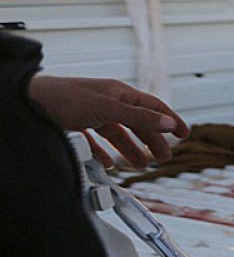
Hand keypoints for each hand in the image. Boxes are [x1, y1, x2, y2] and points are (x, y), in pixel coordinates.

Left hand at [28, 75, 189, 167]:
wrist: (25, 101)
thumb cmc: (62, 98)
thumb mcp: (106, 109)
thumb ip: (138, 117)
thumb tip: (167, 123)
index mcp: (119, 93)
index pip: (152, 107)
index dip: (170, 120)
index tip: (185, 134)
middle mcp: (107, 101)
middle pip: (137, 122)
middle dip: (152, 140)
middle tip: (164, 157)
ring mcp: (90, 113)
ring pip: (117, 133)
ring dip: (130, 149)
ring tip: (139, 164)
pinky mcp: (74, 124)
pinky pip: (95, 140)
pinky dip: (103, 152)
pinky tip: (106, 163)